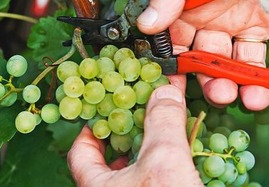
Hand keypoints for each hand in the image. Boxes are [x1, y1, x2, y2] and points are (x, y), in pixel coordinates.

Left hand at [68, 81, 203, 186]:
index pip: (80, 150)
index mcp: (95, 186)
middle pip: (112, 158)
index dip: (93, 124)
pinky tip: (188, 155)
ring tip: (171, 128)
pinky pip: (159, 179)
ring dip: (154, 147)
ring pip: (138, 170)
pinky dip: (171, 165)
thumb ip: (162, 123)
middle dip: (132, 131)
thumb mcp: (164, 160)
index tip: (109, 106)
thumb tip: (165, 92)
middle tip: (146, 111)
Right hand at [137, 0, 268, 114]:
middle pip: (212, 56)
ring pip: (249, 61)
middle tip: (222, 93)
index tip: (174, 86)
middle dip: (215, 79)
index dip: (175, 62)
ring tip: (255, 101)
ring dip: (252, 85)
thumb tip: (145, 24)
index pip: (177, 37)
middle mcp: (220, 12)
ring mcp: (254, 16)